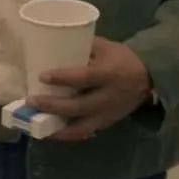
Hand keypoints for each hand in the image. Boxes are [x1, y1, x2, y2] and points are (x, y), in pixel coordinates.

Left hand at [27, 37, 151, 141]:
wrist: (147, 78)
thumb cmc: (121, 58)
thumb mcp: (105, 47)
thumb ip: (83, 46)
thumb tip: (55, 43)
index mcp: (108, 74)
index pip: (84, 78)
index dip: (63, 78)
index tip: (43, 76)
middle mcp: (107, 98)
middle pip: (78, 106)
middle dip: (53, 106)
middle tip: (31, 101)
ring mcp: (107, 114)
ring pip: (80, 128)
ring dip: (57, 128)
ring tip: (36, 123)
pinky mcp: (105, 124)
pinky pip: (84, 133)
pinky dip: (67, 135)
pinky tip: (51, 132)